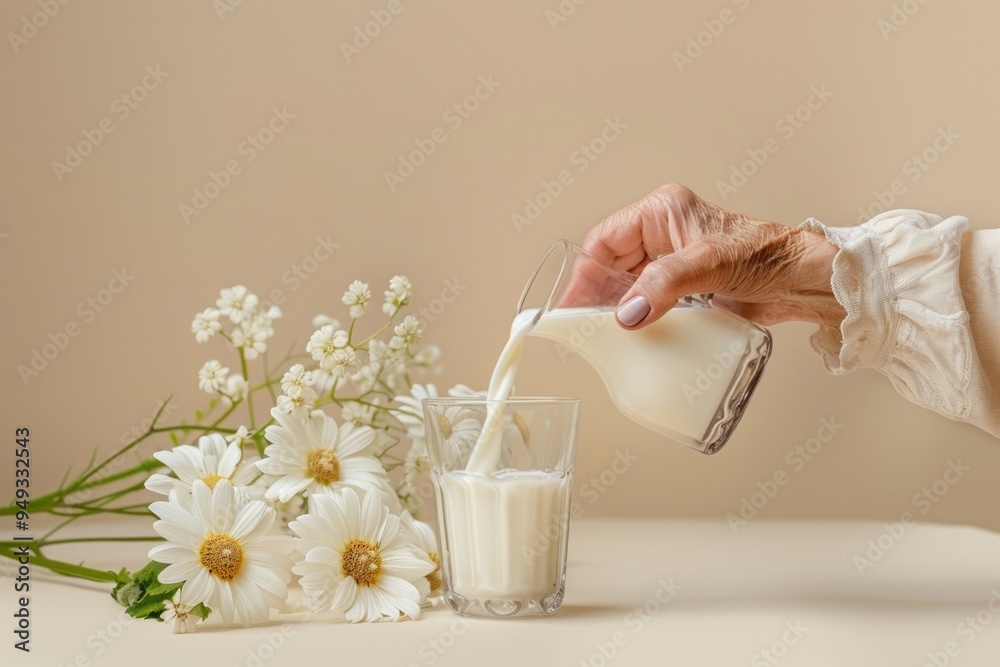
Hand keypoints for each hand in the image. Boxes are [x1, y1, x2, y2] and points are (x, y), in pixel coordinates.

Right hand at [582, 184, 844, 327]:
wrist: (808, 281)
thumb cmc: (771, 256)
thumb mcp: (710, 265)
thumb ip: (664, 286)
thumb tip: (627, 313)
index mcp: (663, 212)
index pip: (606, 240)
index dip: (586, 273)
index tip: (572, 305)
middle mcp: (664, 235)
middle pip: (612, 265)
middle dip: (597, 295)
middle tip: (582, 327)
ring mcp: (674, 263)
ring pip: (628, 287)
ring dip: (617, 310)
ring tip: (602, 335)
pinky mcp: (686, 290)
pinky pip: (649, 303)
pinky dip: (638, 320)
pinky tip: (632, 338)